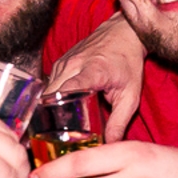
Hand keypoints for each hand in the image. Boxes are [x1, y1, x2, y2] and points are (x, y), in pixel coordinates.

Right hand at [48, 14, 146, 140]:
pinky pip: (50, 83)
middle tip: (52, 137)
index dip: (57, 110)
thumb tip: (110, 145)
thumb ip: (120, 121)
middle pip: (51, 94)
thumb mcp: (131, 95)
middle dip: (48, 116)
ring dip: (48, 107)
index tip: (52, 129)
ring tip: (52, 126)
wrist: (124, 33)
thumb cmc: (129, 62)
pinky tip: (57, 109)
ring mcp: (64, 61)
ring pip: (47, 90)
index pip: (66, 91)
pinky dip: (51, 96)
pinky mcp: (61, 61)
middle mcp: (73, 64)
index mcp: (92, 71)